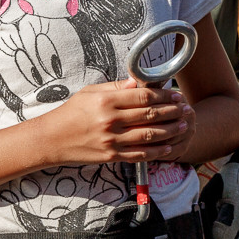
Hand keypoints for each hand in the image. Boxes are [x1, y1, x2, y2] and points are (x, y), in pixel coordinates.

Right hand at [39, 79, 190, 165]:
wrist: (51, 140)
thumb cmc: (70, 113)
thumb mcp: (89, 93)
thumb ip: (114, 88)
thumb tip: (138, 83)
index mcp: (106, 101)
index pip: (143, 97)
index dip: (164, 96)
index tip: (176, 95)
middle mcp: (110, 121)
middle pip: (150, 115)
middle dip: (172, 112)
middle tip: (186, 109)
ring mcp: (112, 141)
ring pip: (149, 136)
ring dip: (170, 131)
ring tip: (183, 126)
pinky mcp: (111, 156)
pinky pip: (140, 154)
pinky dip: (157, 151)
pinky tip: (169, 146)